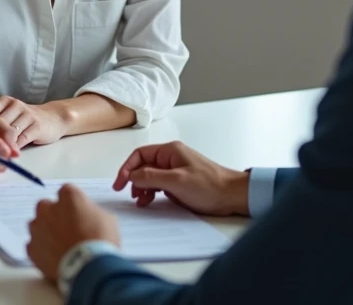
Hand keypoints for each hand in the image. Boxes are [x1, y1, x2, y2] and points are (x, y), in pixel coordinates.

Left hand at [0, 96, 67, 148]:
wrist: (54, 118)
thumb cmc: (26, 120)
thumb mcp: (9, 116)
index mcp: (4, 102)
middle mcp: (15, 105)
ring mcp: (27, 114)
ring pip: (9, 133)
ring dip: (1, 147)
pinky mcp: (37, 125)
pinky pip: (22, 139)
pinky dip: (14, 150)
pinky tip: (9, 156)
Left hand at [27, 185, 119, 283]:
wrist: (89, 268)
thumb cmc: (100, 241)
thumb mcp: (107, 219)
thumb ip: (92, 212)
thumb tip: (90, 216)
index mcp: (68, 196)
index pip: (67, 192)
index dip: (73, 204)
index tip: (78, 213)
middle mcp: (48, 208)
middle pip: (46, 206)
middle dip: (54, 215)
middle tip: (67, 228)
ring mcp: (37, 228)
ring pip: (37, 225)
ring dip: (46, 232)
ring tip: (60, 245)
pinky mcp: (32, 248)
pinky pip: (34, 245)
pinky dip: (41, 249)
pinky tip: (54, 256)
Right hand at [113, 141, 249, 215]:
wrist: (233, 196)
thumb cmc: (209, 185)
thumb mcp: (176, 181)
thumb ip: (151, 177)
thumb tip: (131, 176)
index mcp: (170, 151)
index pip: (140, 155)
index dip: (127, 168)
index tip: (120, 183)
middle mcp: (171, 158)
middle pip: (143, 166)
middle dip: (134, 180)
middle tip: (128, 194)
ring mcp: (176, 170)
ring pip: (150, 177)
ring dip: (142, 188)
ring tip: (141, 201)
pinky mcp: (180, 182)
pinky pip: (160, 185)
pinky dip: (152, 193)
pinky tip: (150, 201)